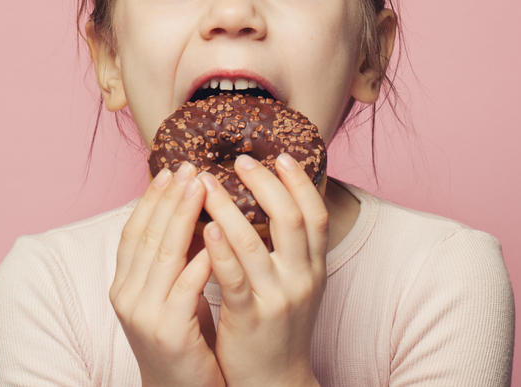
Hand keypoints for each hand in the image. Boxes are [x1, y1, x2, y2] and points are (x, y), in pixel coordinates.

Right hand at [110, 162, 224, 386]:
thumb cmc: (184, 338)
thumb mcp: (171, 292)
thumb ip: (173, 258)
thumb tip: (192, 210)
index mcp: (124, 285)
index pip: (133, 231)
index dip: (151, 199)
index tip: (171, 169)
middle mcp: (126, 296)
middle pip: (147, 235)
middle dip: (169, 198)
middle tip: (190, 167)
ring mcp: (144, 315)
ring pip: (163, 254)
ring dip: (184, 216)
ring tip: (202, 187)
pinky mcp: (169, 332)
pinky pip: (186, 287)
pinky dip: (201, 259)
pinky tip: (218, 237)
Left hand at [198, 153, 327, 386]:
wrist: (274, 383)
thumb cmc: (278, 328)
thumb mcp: (297, 285)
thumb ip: (291, 249)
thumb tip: (276, 200)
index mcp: (315, 268)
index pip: (316, 214)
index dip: (300, 182)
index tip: (281, 156)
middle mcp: (303, 280)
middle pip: (291, 219)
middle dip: (265, 184)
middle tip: (240, 161)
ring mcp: (278, 299)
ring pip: (255, 244)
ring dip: (228, 208)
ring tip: (205, 184)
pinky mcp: (250, 319)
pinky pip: (234, 278)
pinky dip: (220, 249)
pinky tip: (205, 227)